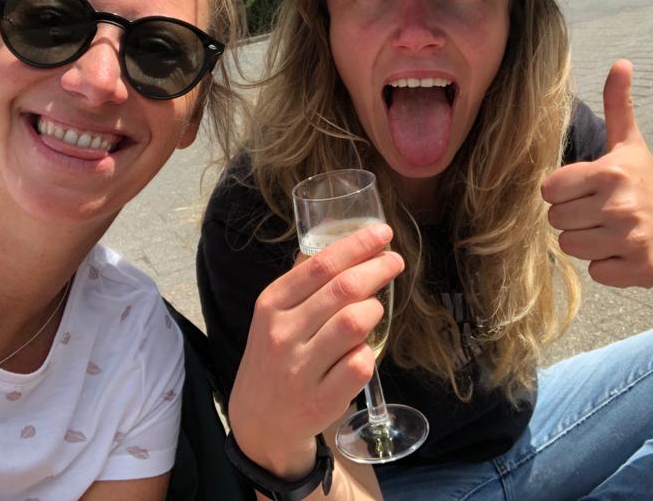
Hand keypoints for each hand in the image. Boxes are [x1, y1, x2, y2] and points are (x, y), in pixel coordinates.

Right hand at [227, 224, 402, 478]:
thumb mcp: (274, 314)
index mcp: (271, 304)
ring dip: (375, 309)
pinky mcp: (321, 399)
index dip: (358, 245)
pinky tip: (363, 349)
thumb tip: (336, 231)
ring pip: (355, 323)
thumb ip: (302, 278)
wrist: (258, 420)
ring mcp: (300, 369)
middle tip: (395, 262)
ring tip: (376, 307)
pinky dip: (369, 351)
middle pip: (343, 289)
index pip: (320, 264)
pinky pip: (360, 364)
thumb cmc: (275, 355)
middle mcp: (282, 334)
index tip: (382, 233)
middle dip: (378, 269)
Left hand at [541, 60, 652, 287]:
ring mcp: (629, 240)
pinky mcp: (638, 270)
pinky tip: (624, 251)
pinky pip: (595, 272)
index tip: (584, 190)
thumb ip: (618, 106)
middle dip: (573, 218)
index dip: (563, 192)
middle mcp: (618, 206)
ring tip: (611, 231)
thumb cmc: (652, 183)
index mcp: (610, 172)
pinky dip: (606, 266)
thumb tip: (621, 63)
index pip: (550, 190)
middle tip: (600, 212)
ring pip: (571, 247)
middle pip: (556, 221)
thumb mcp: (632, 144)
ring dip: (587, 242)